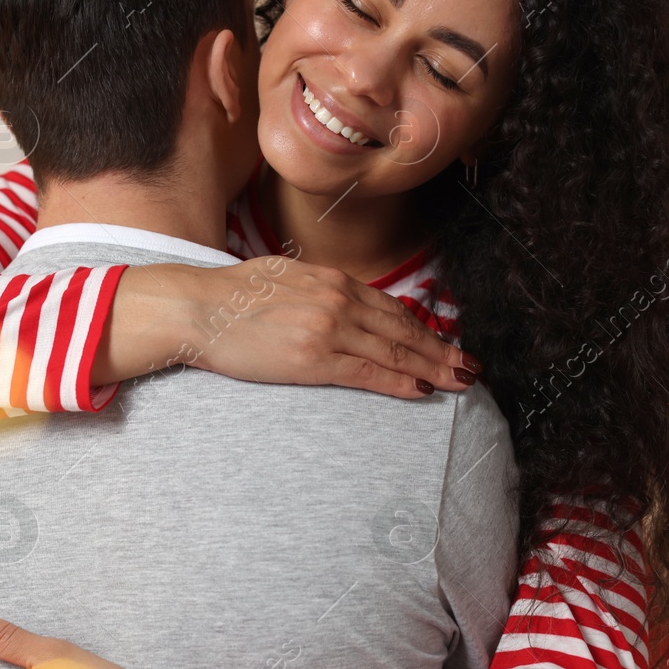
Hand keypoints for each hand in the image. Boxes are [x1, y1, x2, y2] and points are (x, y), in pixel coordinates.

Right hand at [99, 257, 479, 397]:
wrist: (198, 308)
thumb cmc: (230, 296)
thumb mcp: (284, 278)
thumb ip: (318, 290)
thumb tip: (340, 303)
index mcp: (332, 280)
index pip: (389, 307)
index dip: (422, 327)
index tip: (443, 341)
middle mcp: (338, 300)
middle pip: (402, 329)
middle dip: (440, 349)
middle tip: (469, 365)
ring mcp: (329, 328)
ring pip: (394, 351)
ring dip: (431, 367)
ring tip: (458, 380)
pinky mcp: (314, 358)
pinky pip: (369, 373)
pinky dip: (399, 382)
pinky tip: (421, 390)